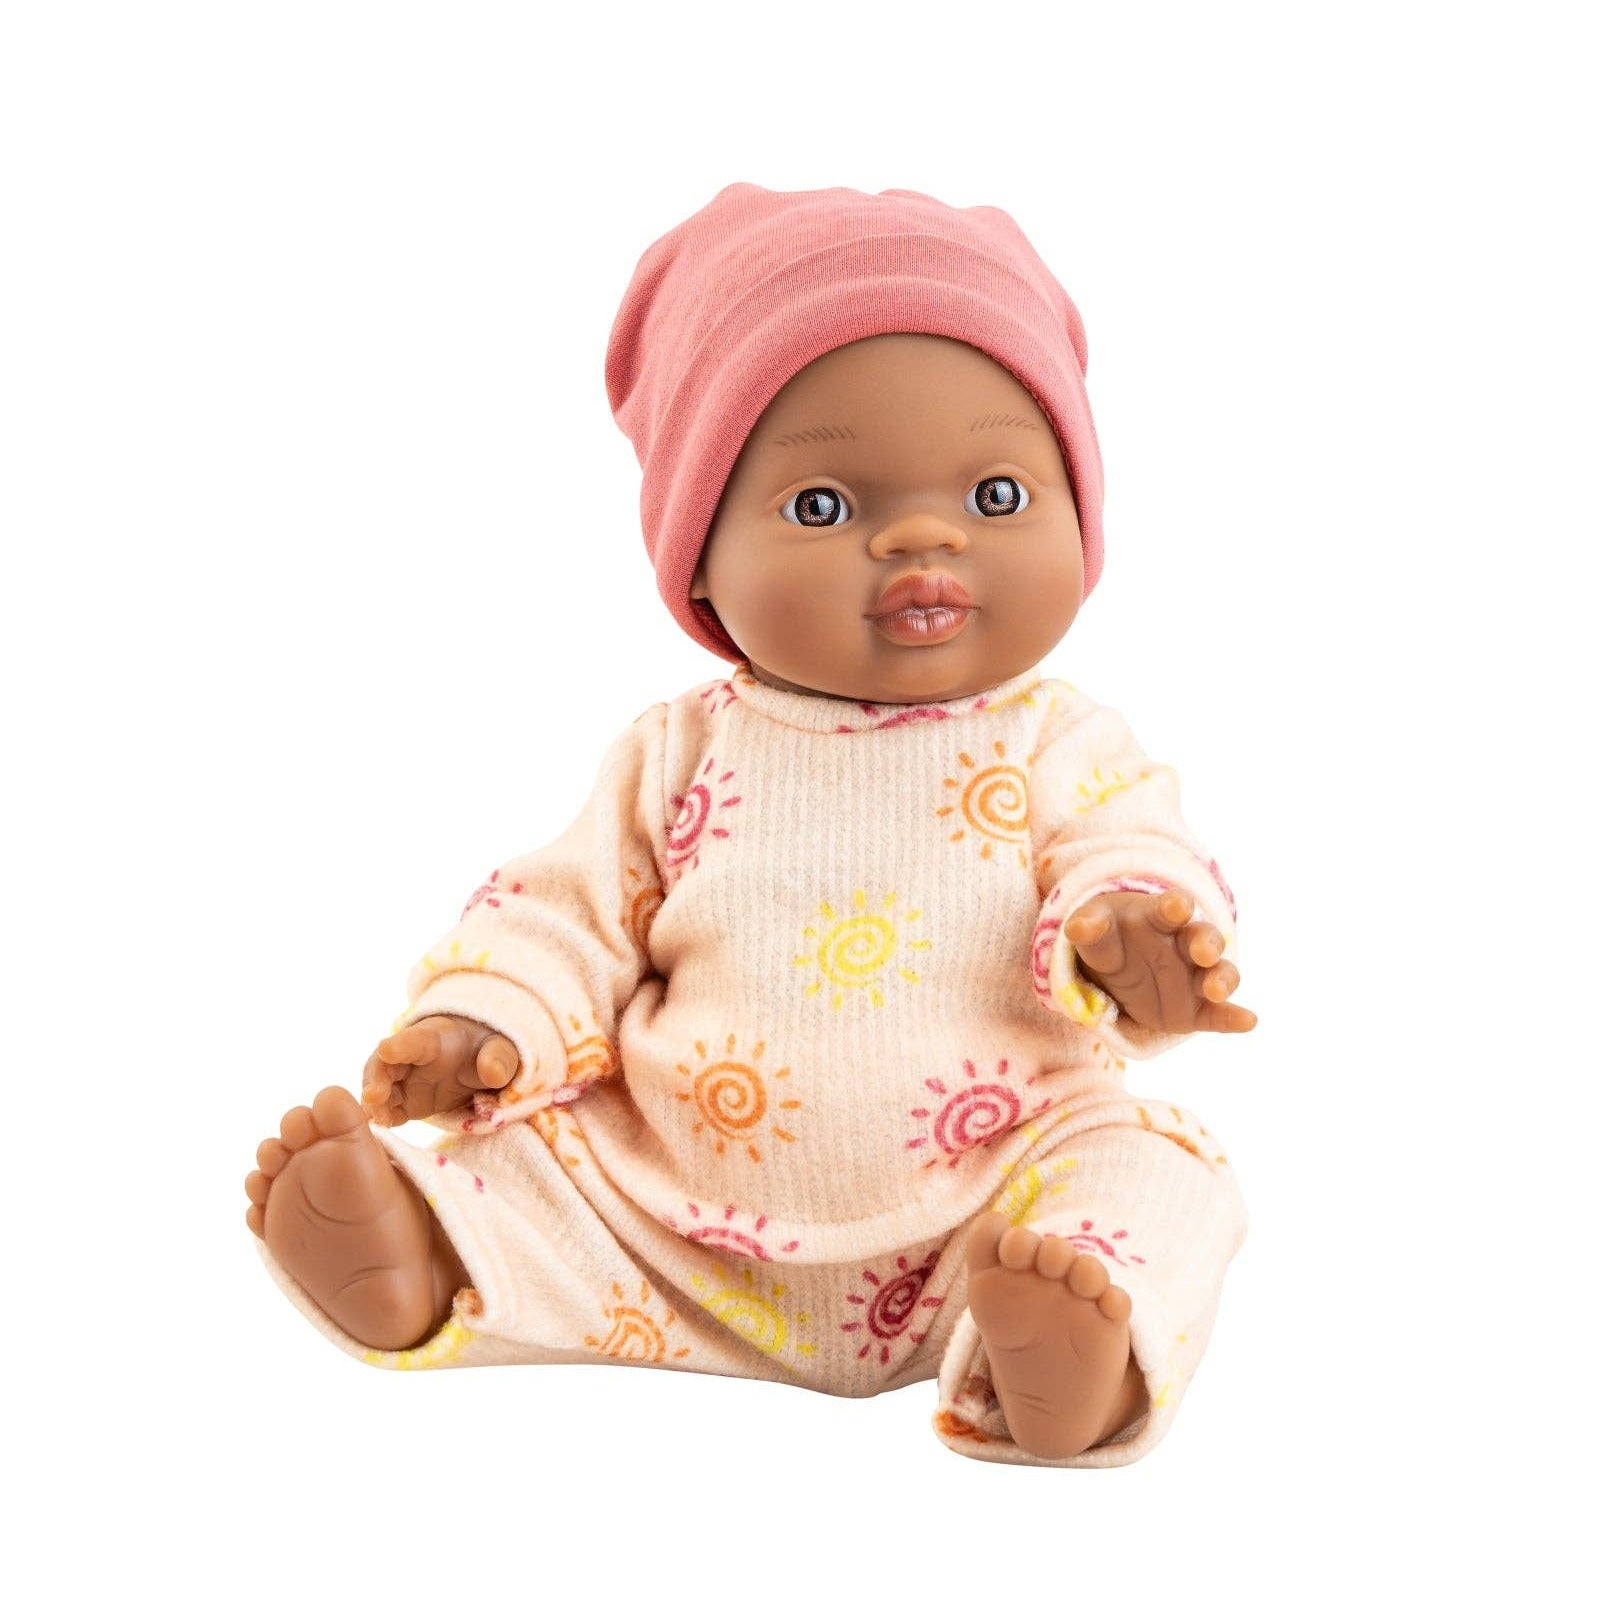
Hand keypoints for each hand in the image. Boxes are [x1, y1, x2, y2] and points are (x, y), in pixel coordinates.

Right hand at [361, 1014, 519, 1126]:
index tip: (387, 1049)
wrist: (478, 1057)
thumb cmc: (486, 1047)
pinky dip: (382, 1118)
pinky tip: (380, 1128)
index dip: (400, 1044)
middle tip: (373, 1097)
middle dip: (376, 1078)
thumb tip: (493, 1074)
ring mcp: (405, 1080)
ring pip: (380, 1087)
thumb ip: (499, 1058)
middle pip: (385, 1064)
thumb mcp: (501, 1047)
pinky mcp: (406, 1102)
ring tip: (375, 1119)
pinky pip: (389, 1109)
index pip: (415, 1039)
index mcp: (435, 1038)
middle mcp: (411, 1058)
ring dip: (374, 1102)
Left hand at [1064, 888, 1255, 1034]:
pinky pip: (1218, 1015)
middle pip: (1203, 938)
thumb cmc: (1110, 937)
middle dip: (1206, 942)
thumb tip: (1077, 928)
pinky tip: (1248, 1020)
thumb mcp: (1094, 930)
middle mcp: (1185, 944)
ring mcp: (1194, 977)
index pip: (1171, 907)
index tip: (1177, 906)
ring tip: (1216, 990)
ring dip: (1221, 979)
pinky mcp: (1197, 1010)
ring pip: (1217, 974)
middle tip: (1203, 951)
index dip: (1175, 906)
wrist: (1118, 968)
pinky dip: (1233, 1017)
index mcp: (1160, 917)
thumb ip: (1088, 928)